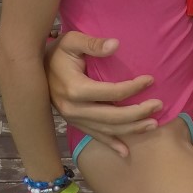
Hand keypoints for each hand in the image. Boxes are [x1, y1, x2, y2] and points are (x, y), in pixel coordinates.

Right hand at [45, 32, 160, 157]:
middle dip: (138, 113)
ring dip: (131, 129)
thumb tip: (116, 45)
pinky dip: (111, 145)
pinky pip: (95, 136)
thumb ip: (93, 43)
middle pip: (112, 116)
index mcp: (75, 89)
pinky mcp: (74, 123)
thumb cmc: (57, 51)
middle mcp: (74, 109)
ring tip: (153, 124)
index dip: (133, 88)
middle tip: (159, 106)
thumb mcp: (72, 40)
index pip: (112, 93)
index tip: (150, 80)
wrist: (34, 69)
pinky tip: (125, 151)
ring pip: (107, 130)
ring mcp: (73, 119)